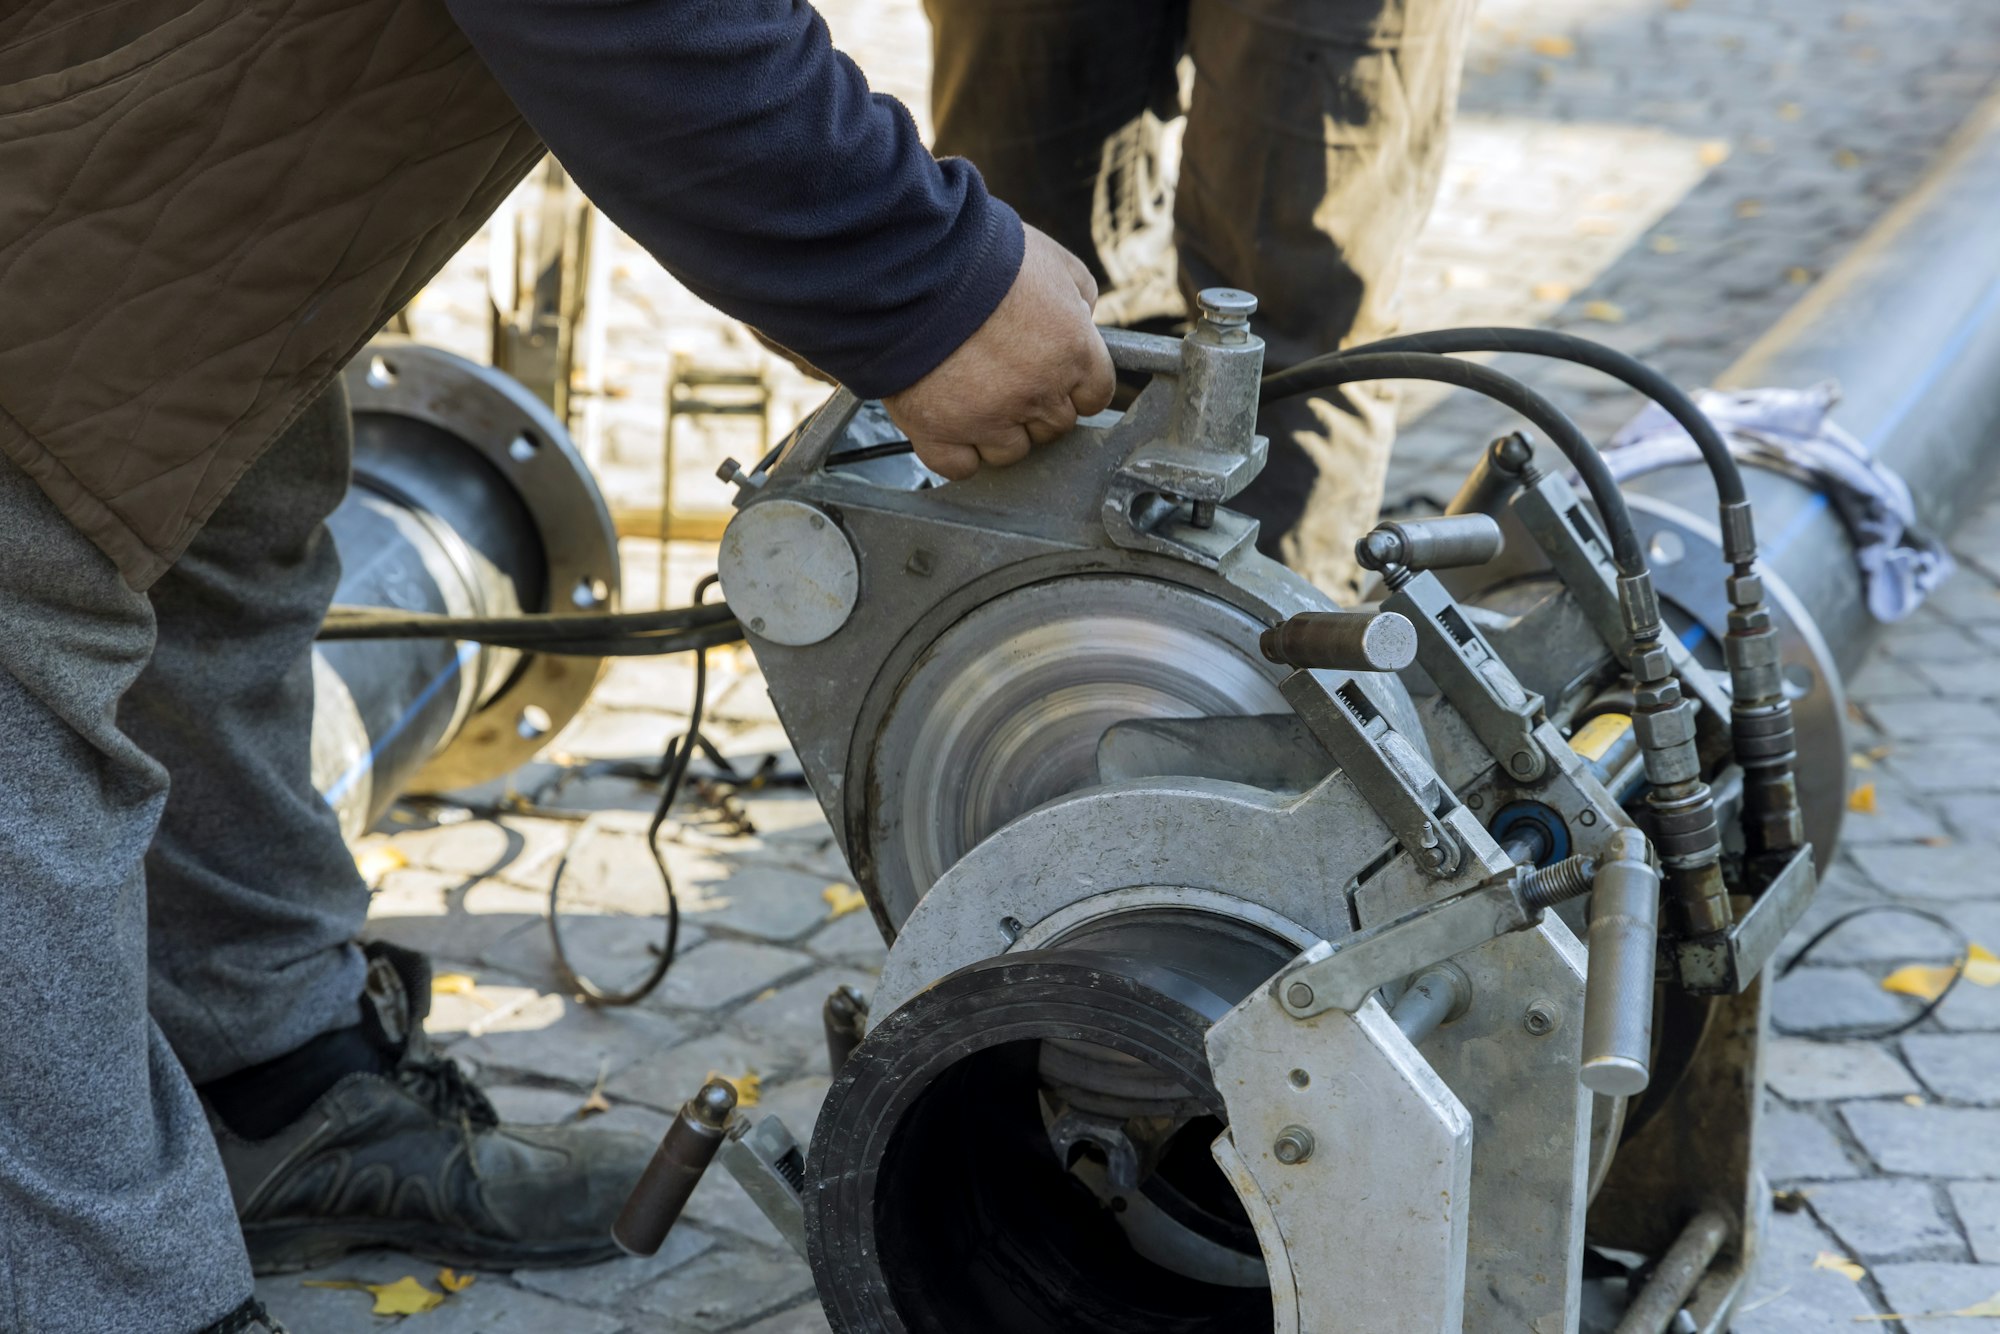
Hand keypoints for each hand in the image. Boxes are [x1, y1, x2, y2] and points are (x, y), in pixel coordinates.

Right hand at [883, 224, 1115, 480]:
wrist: (911, 265)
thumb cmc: (980, 255)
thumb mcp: (1053, 260)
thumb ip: (1078, 299)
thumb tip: (1082, 319)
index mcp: (1072, 352)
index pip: (1095, 397)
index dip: (1076, 385)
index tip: (1057, 375)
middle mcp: (1037, 393)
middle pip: (1054, 427)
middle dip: (1038, 405)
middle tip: (1010, 376)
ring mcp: (988, 419)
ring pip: (1011, 452)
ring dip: (999, 431)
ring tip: (976, 395)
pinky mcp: (939, 432)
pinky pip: (960, 466)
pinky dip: (957, 452)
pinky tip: (952, 425)